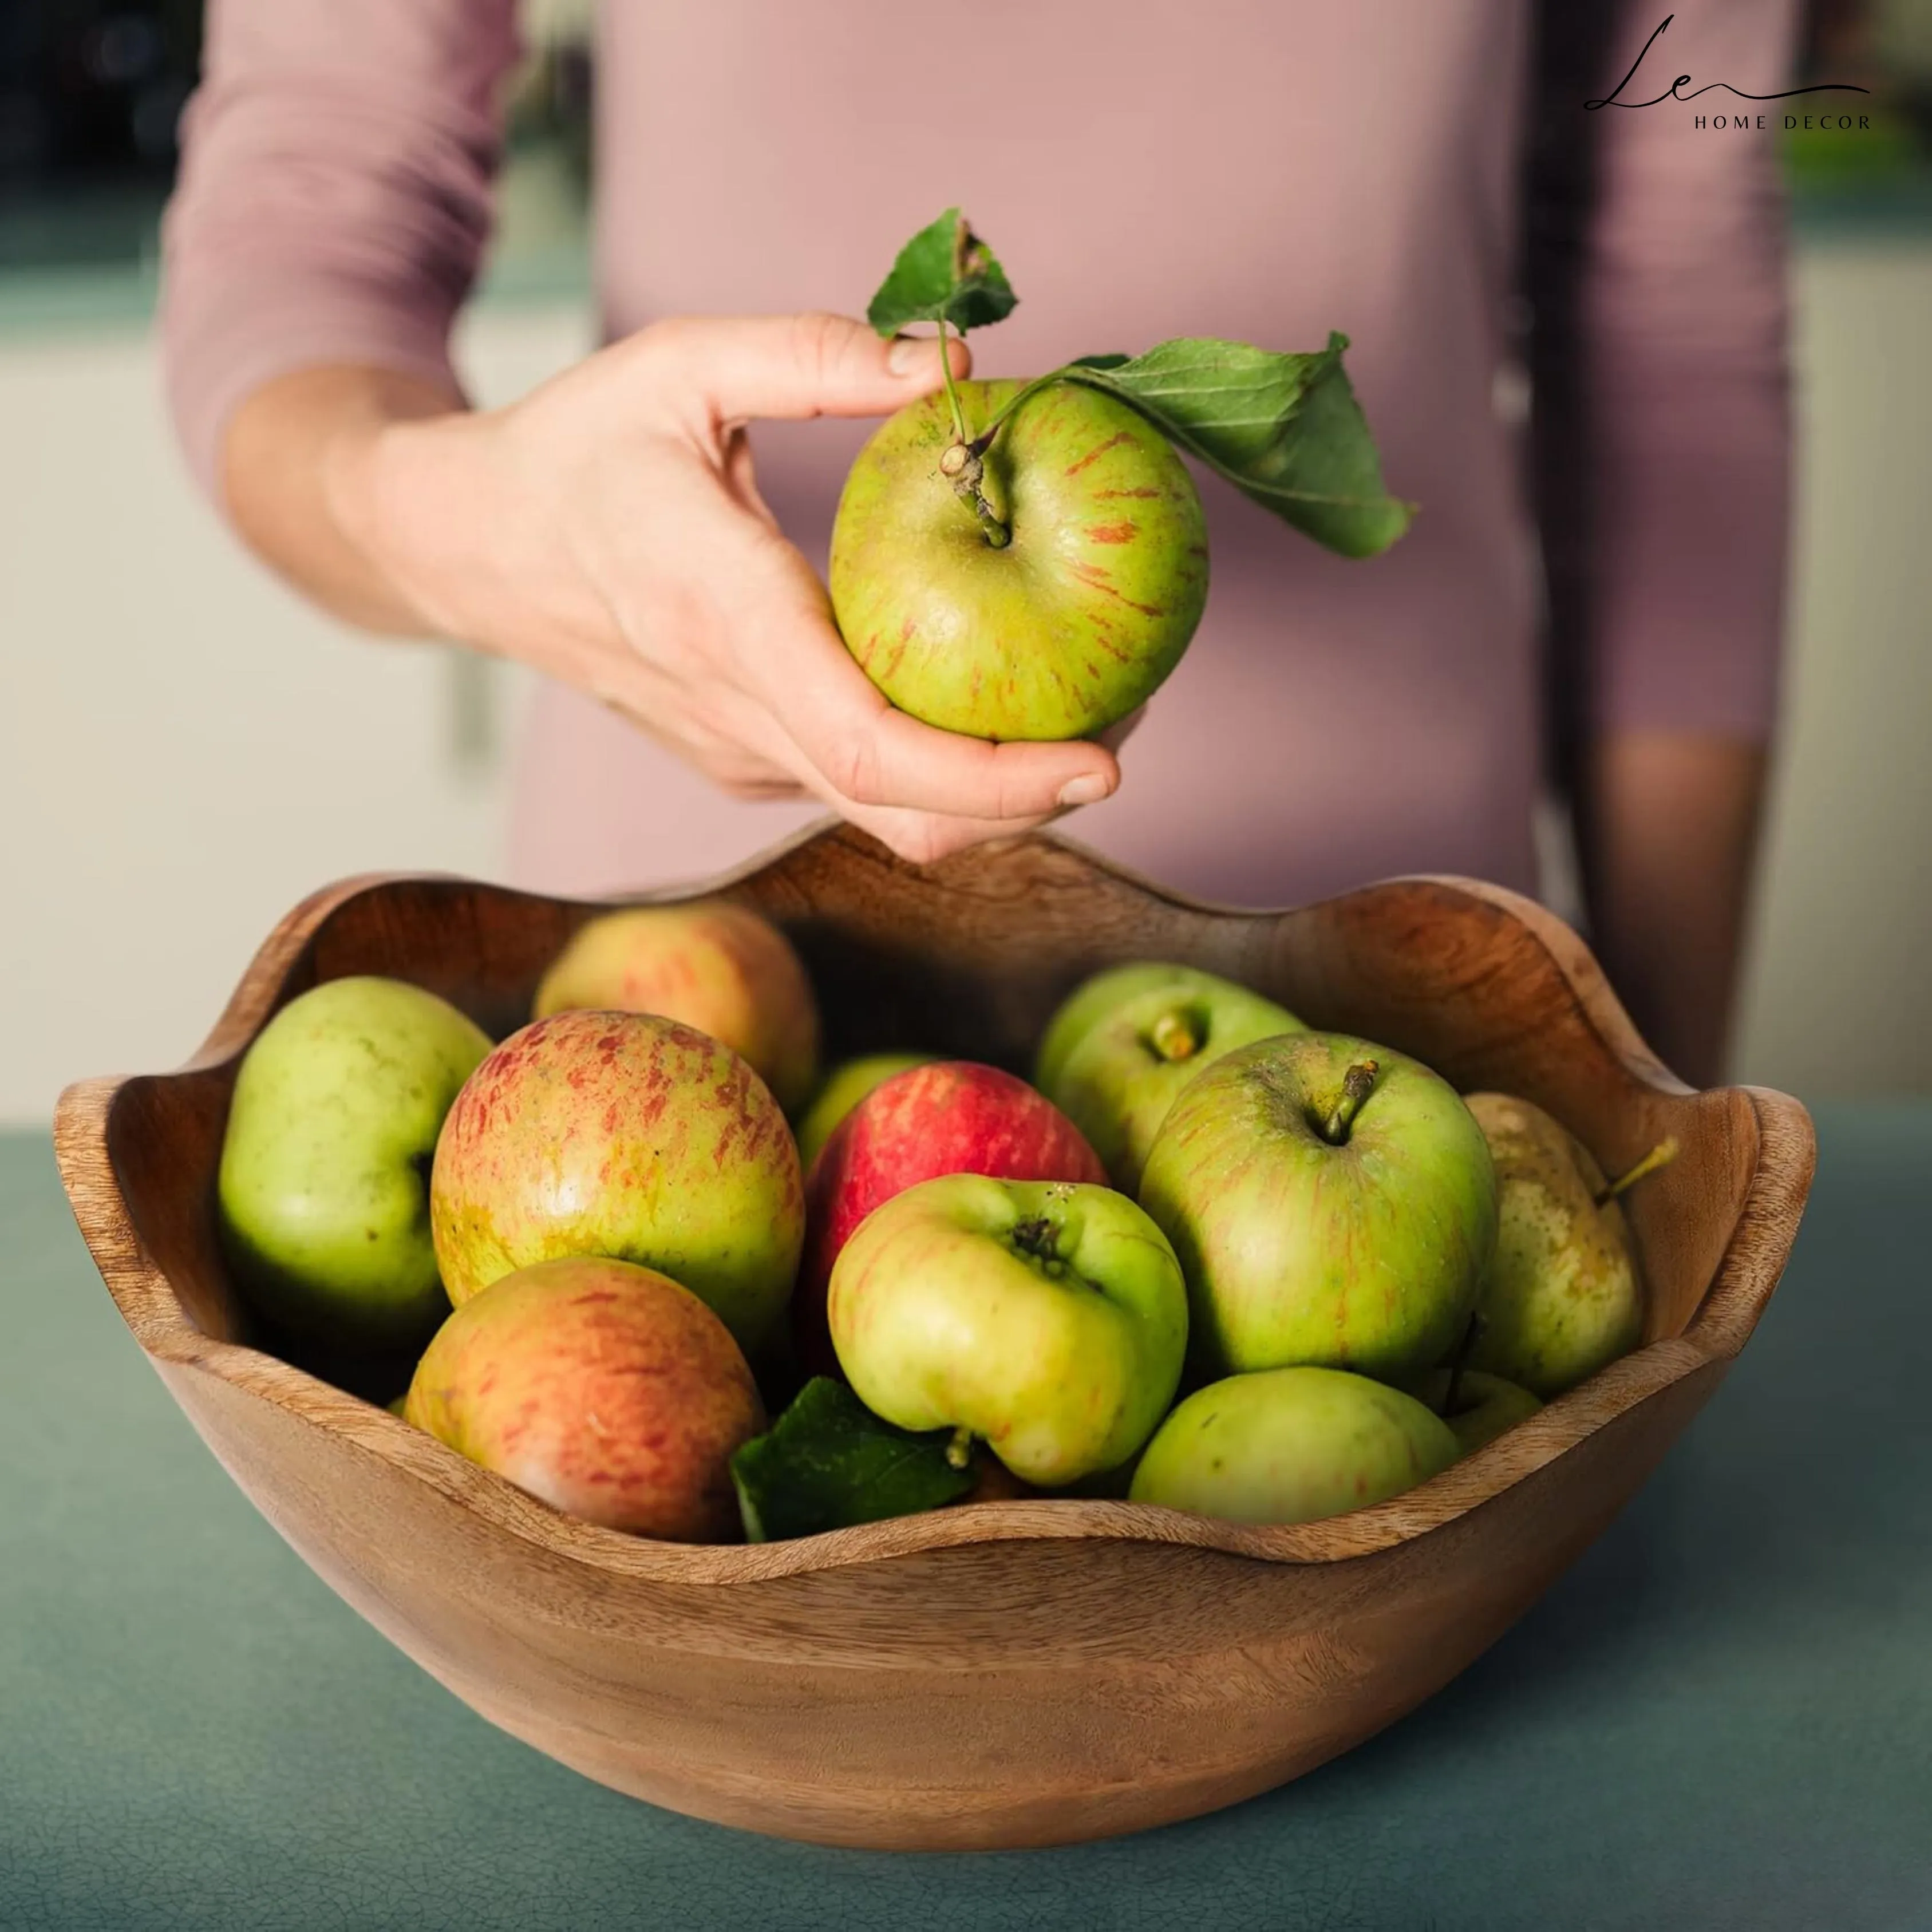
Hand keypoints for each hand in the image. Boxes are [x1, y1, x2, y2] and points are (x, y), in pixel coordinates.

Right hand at [330, 313, 1120, 862]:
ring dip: (995, 797)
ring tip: (1079, 714)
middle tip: (1123, 730)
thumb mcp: (676, 363)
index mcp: (724, 621)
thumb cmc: (572, 451)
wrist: (468, 548)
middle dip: (1029, 804)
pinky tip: (989, 702)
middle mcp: (735, 715)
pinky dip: (941, 772)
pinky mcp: (743, 761)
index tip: (1100, 760)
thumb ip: (814, 355)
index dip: (996, 778)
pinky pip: (860, 792)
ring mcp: (738, 755)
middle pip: (903, 818)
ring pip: (887, 822)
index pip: (872, 747)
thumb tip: (954, 362)